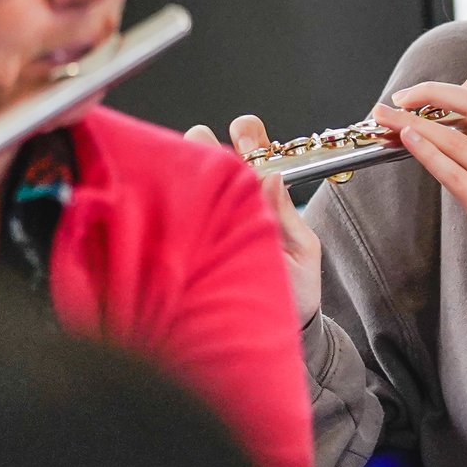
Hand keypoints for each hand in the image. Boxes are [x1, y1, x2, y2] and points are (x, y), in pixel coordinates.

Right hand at [188, 119, 321, 324]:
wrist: (276, 335)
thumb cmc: (293, 293)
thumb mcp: (300, 252)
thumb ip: (287, 217)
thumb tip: (273, 177)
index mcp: (263, 202)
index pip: (252, 160)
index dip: (247, 140)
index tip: (242, 130)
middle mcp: (231, 210)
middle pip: (213, 168)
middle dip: (205, 148)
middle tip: (203, 142)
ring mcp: (207, 229)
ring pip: (190, 191)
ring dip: (184, 174)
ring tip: (180, 165)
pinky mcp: (186, 254)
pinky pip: (175, 225)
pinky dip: (168, 209)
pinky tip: (165, 199)